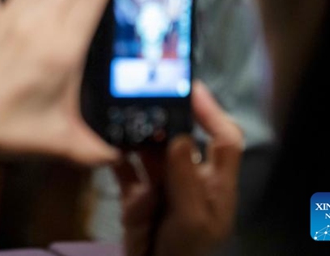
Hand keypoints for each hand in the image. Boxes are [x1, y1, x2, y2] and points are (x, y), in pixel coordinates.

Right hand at [115, 81, 243, 255]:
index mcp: (215, 182)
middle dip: (165, 118)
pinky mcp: (135, 196)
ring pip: (150, 149)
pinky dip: (116, 154)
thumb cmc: (188, 251)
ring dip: (138, 133)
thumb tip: (179, 136)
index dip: (213, 112)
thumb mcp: (194, 217)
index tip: (191, 88)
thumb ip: (186, 177)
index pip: (224, 139)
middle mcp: (189, 177)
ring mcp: (161, 185)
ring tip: (122, 111)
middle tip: (144, 94)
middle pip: (181, 138)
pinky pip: (125, 168)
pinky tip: (105, 140)